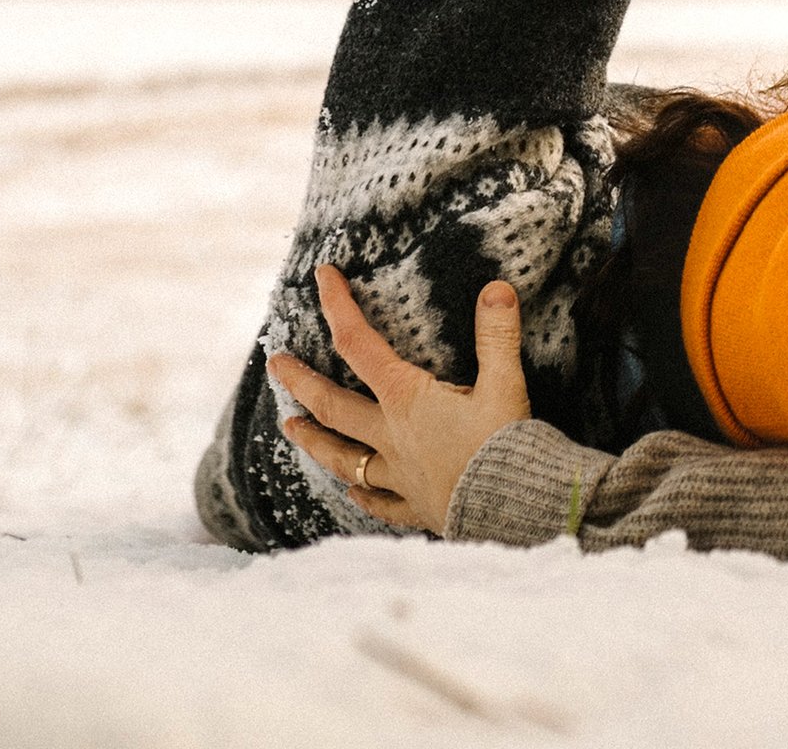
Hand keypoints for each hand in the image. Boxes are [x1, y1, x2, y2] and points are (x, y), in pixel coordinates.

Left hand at [269, 265, 530, 533]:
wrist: (512, 509)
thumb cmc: (506, 445)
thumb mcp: (506, 383)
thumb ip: (497, 335)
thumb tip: (496, 288)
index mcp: (407, 400)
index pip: (360, 345)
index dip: (339, 307)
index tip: (322, 278)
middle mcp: (391, 437)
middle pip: (333, 406)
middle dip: (300, 382)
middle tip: (275, 363)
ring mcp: (399, 476)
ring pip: (343, 457)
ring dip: (314, 440)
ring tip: (290, 428)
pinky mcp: (415, 507)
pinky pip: (380, 501)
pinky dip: (363, 495)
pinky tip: (353, 494)